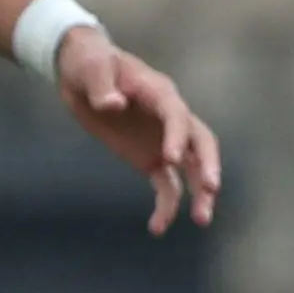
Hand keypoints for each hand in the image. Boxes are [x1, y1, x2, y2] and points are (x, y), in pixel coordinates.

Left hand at [51, 30, 220, 232]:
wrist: (83, 72)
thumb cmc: (89, 64)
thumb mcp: (90, 68)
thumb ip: (101, 86)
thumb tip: (112, 105)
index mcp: (159, 93)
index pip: (177, 116)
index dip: (177, 136)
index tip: (171, 158)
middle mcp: (171, 119)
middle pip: (201, 143)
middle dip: (207, 166)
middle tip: (210, 188)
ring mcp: (165, 141)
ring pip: (192, 168)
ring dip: (200, 194)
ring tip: (202, 220)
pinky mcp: (152, 158)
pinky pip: (167, 185)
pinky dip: (167, 206)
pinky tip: (157, 228)